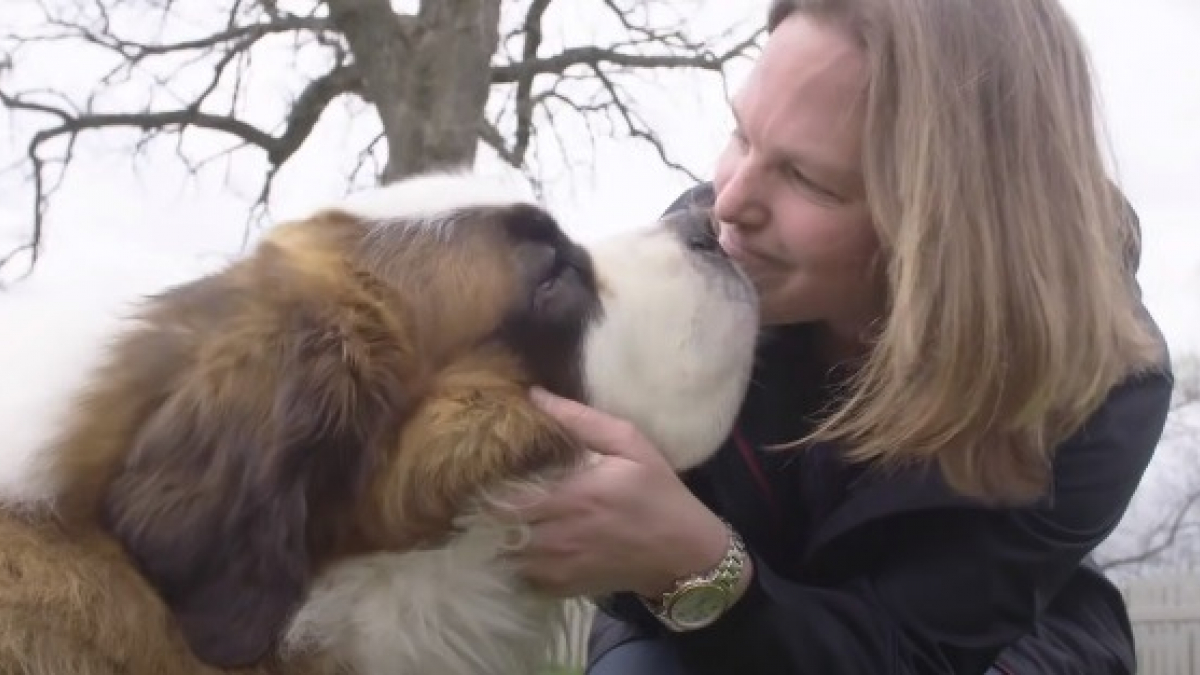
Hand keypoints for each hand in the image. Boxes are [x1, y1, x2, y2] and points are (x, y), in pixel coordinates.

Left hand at [492, 387, 730, 598]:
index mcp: (574, 496)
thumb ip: (582, 420)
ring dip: (497, 540)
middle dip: (485, 514)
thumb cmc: (658, 493)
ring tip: (497, 520)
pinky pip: (521, 579)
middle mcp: (560, 535)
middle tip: (481, 495)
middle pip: (497, 530)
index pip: (505, 499)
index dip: (486, 488)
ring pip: (504, 557)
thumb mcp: (632, 445)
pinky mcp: (564, 588)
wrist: (685, 553)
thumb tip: (536, 394)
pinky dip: (515, 564)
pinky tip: (520, 546)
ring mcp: (560, 567)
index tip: (481, 471)